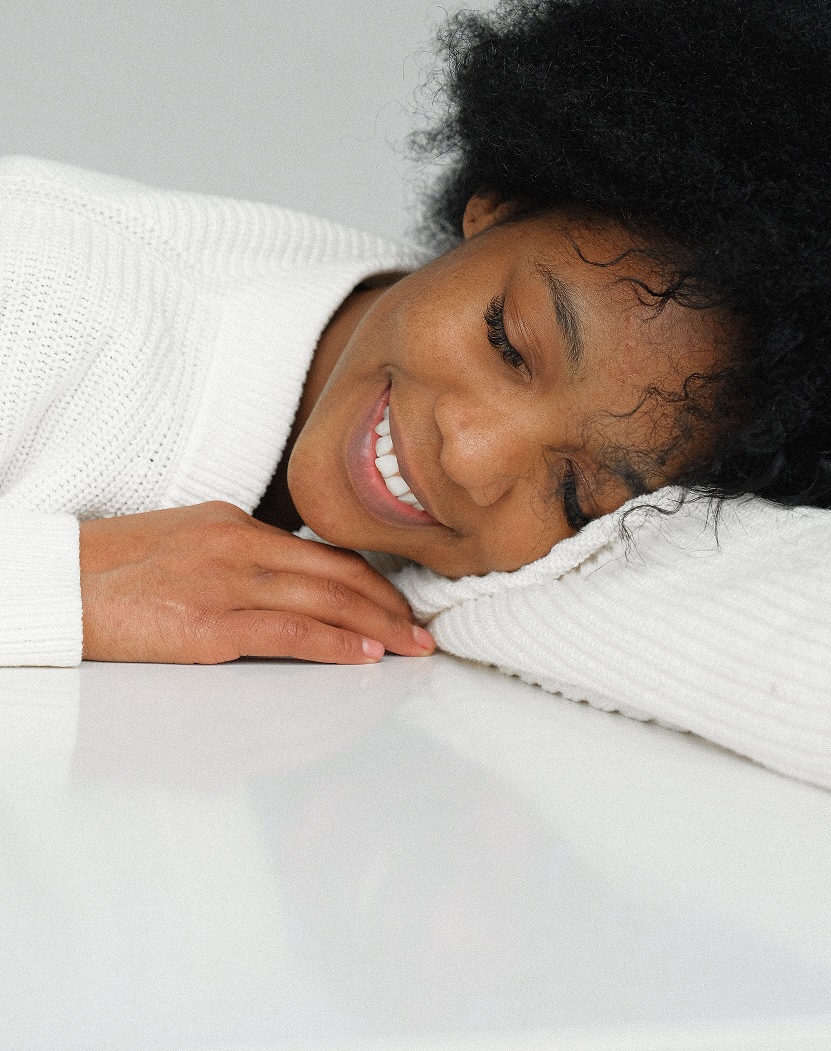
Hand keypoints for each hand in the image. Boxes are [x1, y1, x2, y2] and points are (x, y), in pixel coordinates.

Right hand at [79, 501, 434, 664]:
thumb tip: (280, 583)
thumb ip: (236, 557)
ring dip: (377, 627)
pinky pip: (289, 633)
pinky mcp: (209, 625)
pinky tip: (364, 656)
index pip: (321, 551)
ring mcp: (226, 584)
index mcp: (234, 523)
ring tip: (409, 647)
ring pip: (325, 602)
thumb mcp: (184, 542)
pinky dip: (335, 644)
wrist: (57, 584)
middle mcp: (239, 546)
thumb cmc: (111, 571)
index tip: (397, 600)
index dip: (369, 578)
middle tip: (422, 629)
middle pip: (336, 573)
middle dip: (388, 603)